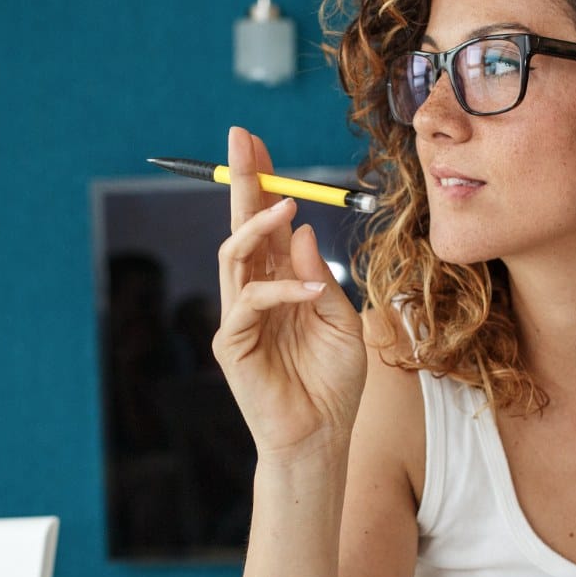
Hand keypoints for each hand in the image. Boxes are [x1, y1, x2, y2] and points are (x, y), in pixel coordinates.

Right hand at [212, 126, 366, 462]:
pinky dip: (279, 290)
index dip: (261, 182)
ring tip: (283, 208)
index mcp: (281, 280)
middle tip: (241, 141)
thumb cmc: (333, 381)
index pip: (266, 222)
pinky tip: (309, 291)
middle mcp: (255, 290)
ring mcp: (240, 315)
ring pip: (234, 255)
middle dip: (242, 181)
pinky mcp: (232, 342)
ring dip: (257, 227)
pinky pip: (250, 302)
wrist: (322, 435)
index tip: (255, 142)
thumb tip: (299, 230)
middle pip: (241, 225)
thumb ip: (319, 277)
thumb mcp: (342, 321)